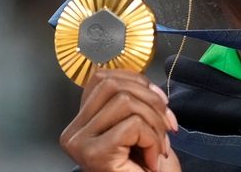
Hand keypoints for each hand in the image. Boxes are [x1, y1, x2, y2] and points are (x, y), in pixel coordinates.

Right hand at [60, 69, 181, 170]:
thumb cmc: (144, 168)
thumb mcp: (138, 123)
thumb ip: (133, 99)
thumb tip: (147, 82)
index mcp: (81, 120)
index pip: (102, 78)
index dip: (137, 81)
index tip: (161, 103)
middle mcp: (73, 131)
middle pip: (112, 85)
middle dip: (150, 100)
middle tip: (167, 125)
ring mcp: (79, 143)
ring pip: (125, 101)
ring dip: (155, 123)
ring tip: (158, 146)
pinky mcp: (95, 153)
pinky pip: (133, 125)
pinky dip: (153, 139)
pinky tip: (152, 159)